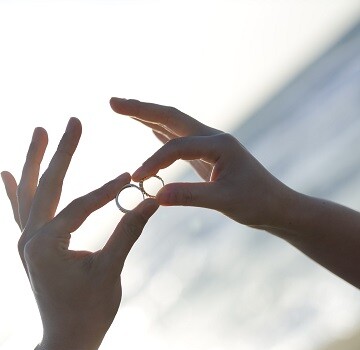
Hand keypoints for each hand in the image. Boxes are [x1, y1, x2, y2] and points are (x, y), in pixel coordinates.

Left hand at [1, 117, 158, 349]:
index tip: (130, 176)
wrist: (64, 341)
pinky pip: (19, 212)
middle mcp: (29, 238)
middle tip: (73, 121)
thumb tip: (151, 200)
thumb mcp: (110, 272)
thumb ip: (127, 233)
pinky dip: (13, 192)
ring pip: (28, 193)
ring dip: (34, 162)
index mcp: (47, 244)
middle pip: (46, 186)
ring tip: (40, 131)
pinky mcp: (29, 247)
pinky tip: (6, 173)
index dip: (107, 191)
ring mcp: (25, 242)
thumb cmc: (88, 313)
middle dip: (61, 153)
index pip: (80, 206)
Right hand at [109, 97, 294, 228]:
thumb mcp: (224, 201)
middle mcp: (212, 137)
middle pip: (169, 117)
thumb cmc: (256, 203)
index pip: (176, 147)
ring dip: (146, 115)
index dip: (153, 162)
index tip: (137, 179)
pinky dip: (157, 129)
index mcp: (218, 144)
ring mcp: (208, 143)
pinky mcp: (206, 154)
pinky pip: (176, 137)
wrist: (278, 206)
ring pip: (171, 124)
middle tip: (112, 102)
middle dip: (140, 109)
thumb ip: (189, 196)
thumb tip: (154, 196)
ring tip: (121, 108)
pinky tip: (147, 126)